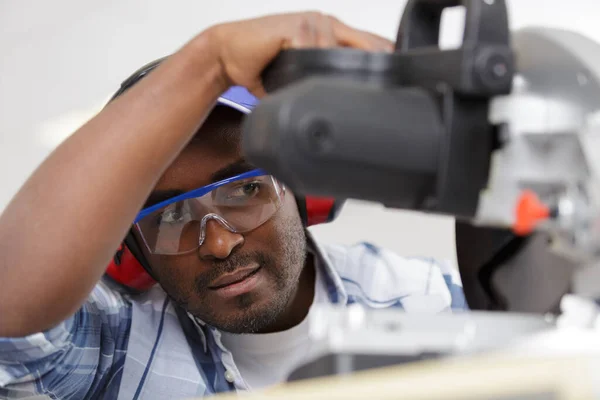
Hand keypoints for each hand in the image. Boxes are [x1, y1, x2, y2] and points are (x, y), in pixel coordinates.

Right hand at [207, 12, 393, 95]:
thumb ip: (320, 81)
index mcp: (330, 32)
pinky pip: (315, 51)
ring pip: (340, 53)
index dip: (384, 62)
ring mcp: (312, 22)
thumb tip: (341, 108)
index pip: (369, 45)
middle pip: (367, 46)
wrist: (229, 55)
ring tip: (322, 87)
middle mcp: (325, 24)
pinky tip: (303, 71)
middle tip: (381, 88)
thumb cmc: (260, 63)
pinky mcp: (296, 27)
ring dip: (334, 74)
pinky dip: (312, 65)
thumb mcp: (299, 74)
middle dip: (375, 66)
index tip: (396, 81)